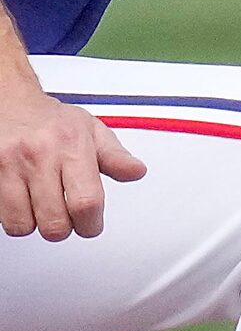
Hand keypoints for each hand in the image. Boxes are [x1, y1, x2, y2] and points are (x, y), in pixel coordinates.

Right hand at [0, 71, 145, 240]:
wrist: (10, 102)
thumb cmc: (51, 120)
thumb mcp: (92, 131)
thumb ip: (115, 156)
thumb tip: (136, 172)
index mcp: (71, 146)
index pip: (86, 202)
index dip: (91, 224)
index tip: (91, 225)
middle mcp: (38, 156)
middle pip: (54, 223)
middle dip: (64, 229)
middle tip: (67, 218)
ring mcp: (8, 166)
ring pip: (22, 225)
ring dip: (35, 224)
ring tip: (42, 208)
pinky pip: (0, 215)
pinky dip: (12, 216)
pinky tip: (23, 201)